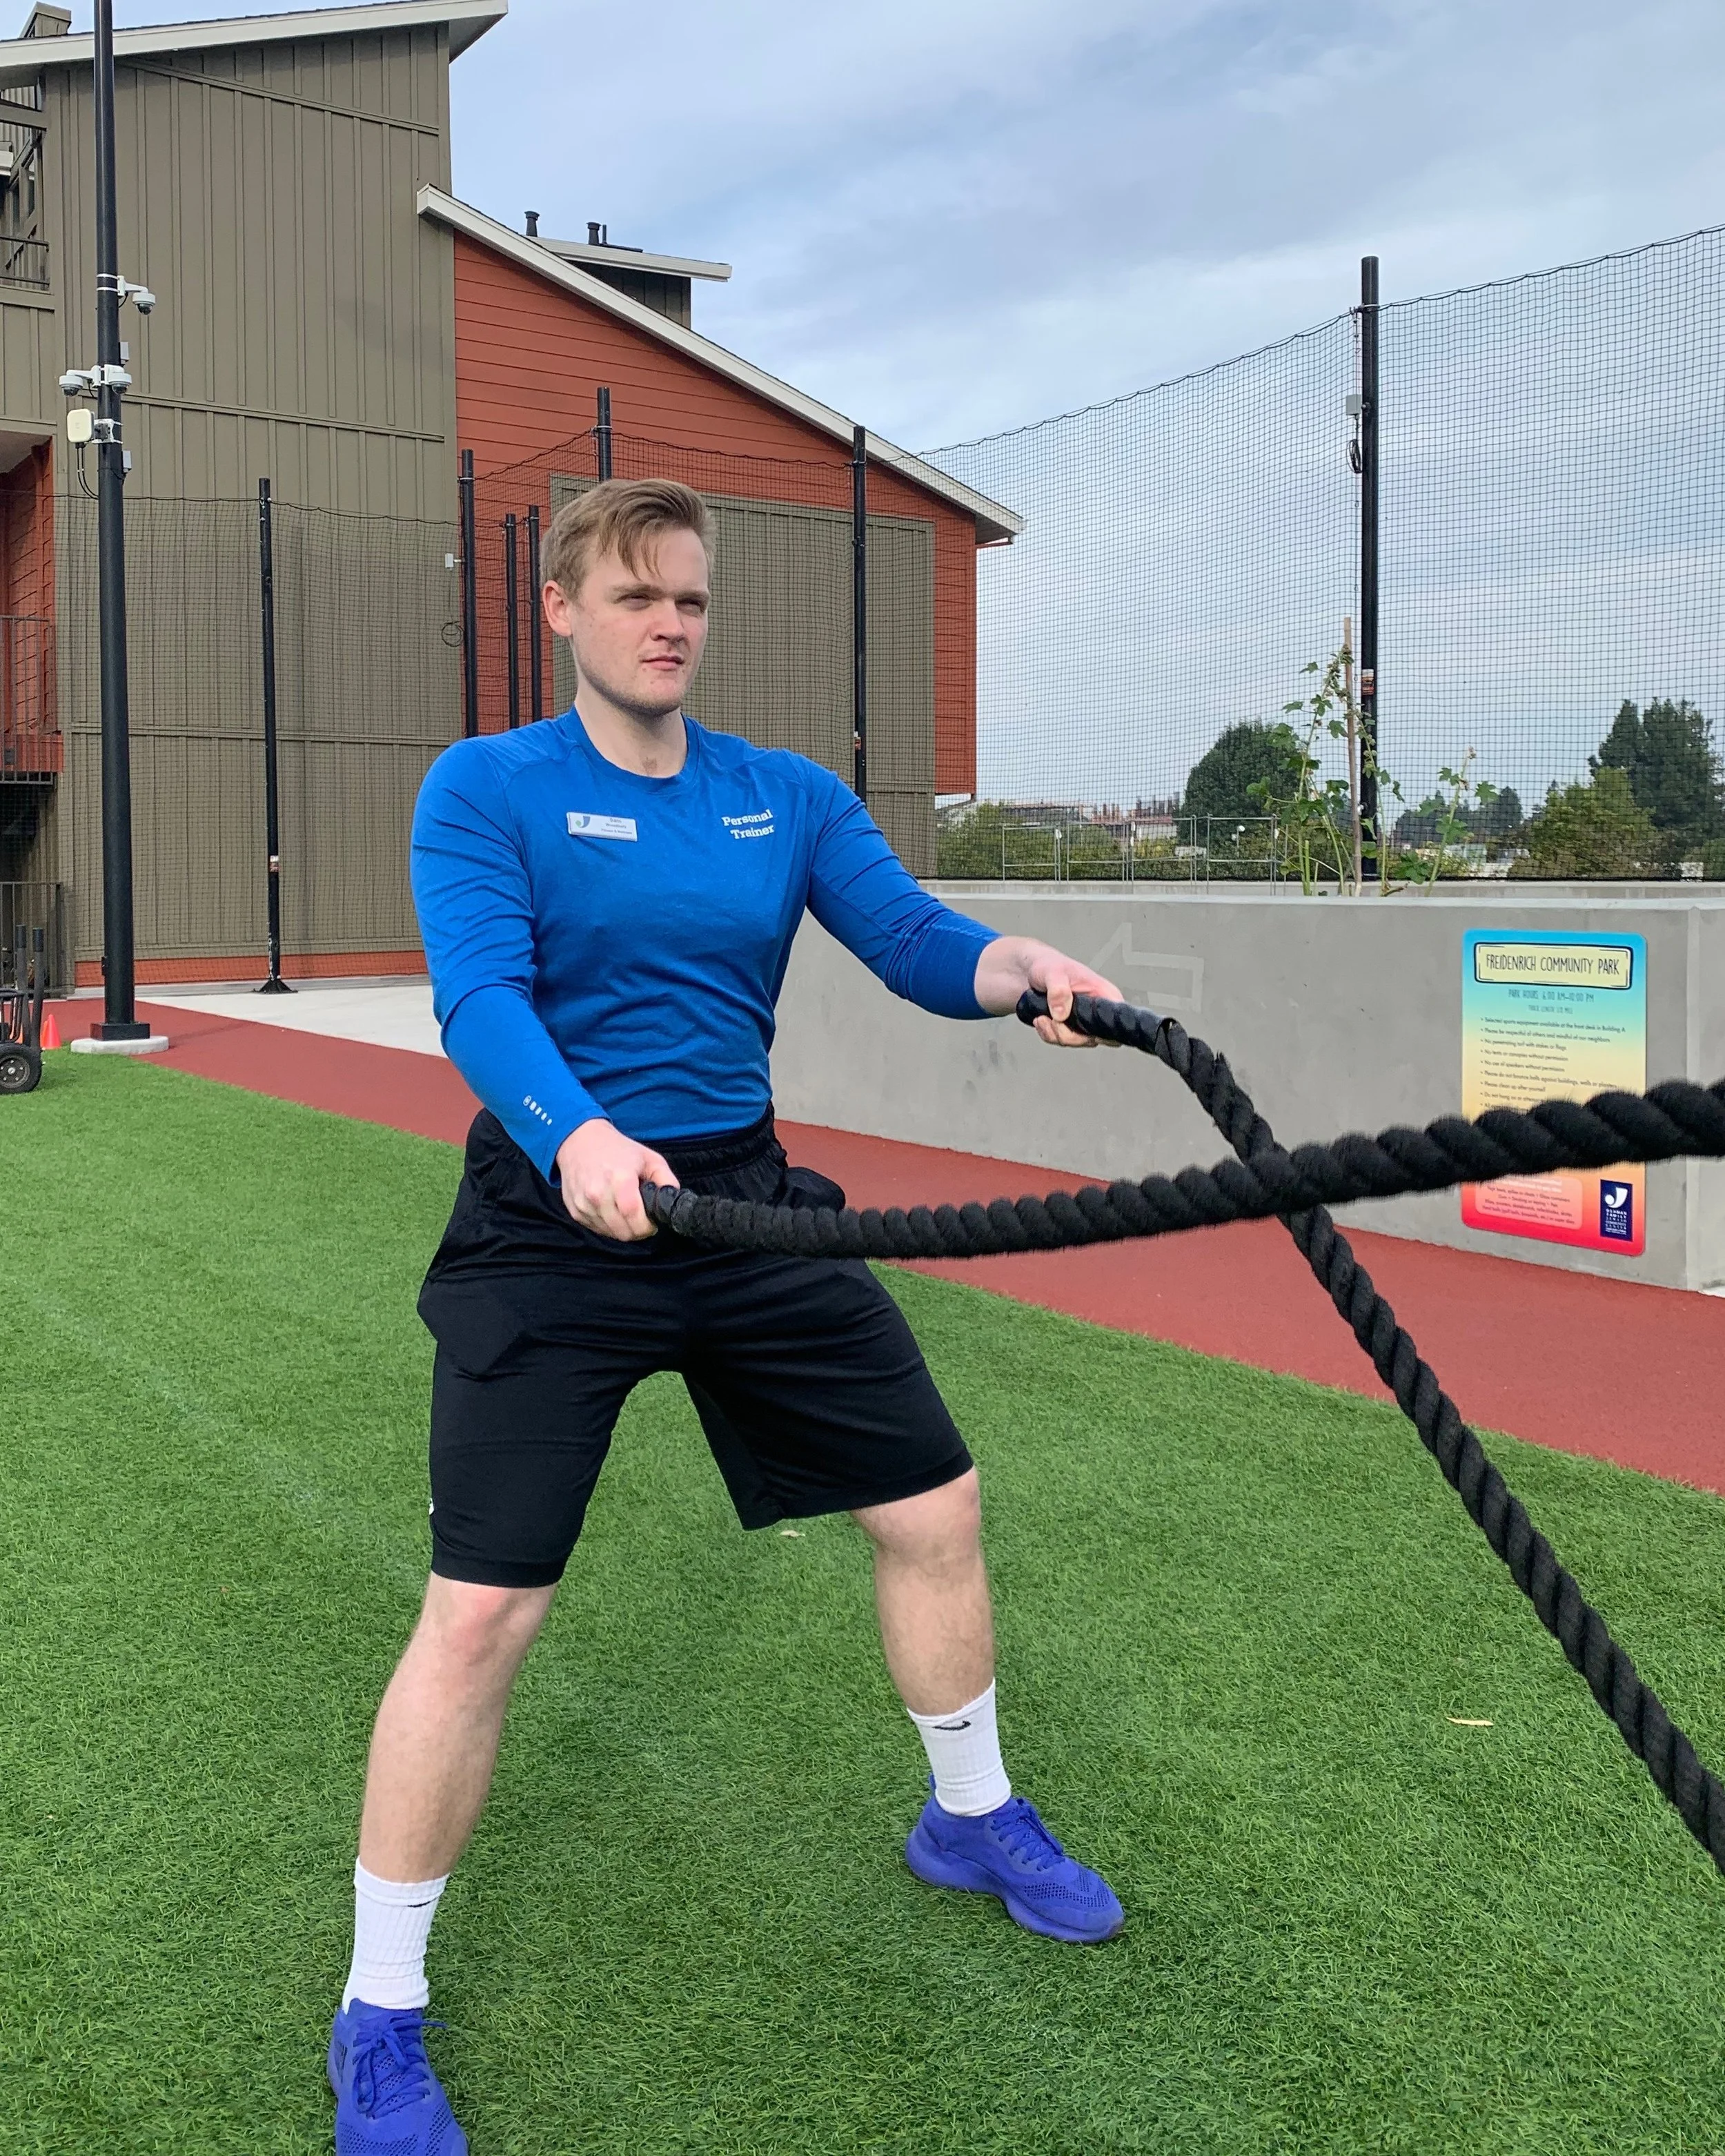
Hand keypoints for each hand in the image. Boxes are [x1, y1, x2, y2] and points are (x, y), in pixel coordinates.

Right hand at [555, 1118, 679, 1239]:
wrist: (579, 1141)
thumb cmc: (617, 1149)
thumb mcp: (649, 1158)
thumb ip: (666, 1180)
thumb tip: (674, 1201)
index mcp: (620, 1180)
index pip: (635, 1219)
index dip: (647, 1227)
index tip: (652, 1222)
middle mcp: (598, 1194)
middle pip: (623, 1232)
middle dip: (637, 1230)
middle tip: (641, 1219)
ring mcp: (584, 1204)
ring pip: (610, 1233)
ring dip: (622, 1228)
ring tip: (625, 1210)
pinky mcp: (575, 1210)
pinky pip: (597, 1229)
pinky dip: (607, 1225)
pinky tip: (610, 1209)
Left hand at [973, 936, 1124, 1046]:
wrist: (1029, 972)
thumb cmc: (1048, 966)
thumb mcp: (1052, 972)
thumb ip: (1058, 990)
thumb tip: (1062, 1013)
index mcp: (1105, 994)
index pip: (1118, 1022)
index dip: (1106, 1032)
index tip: (1082, 1028)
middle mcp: (1098, 1011)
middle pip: (1096, 1039)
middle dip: (1070, 1035)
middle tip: (1051, 1019)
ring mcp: (1085, 1022)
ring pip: (1077, 1042)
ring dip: (1055, 1034)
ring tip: (1042, 1018)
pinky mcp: (1071, 1028)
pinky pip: (1063, 1041)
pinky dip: (1049, 1034)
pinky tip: (1041, 1020)